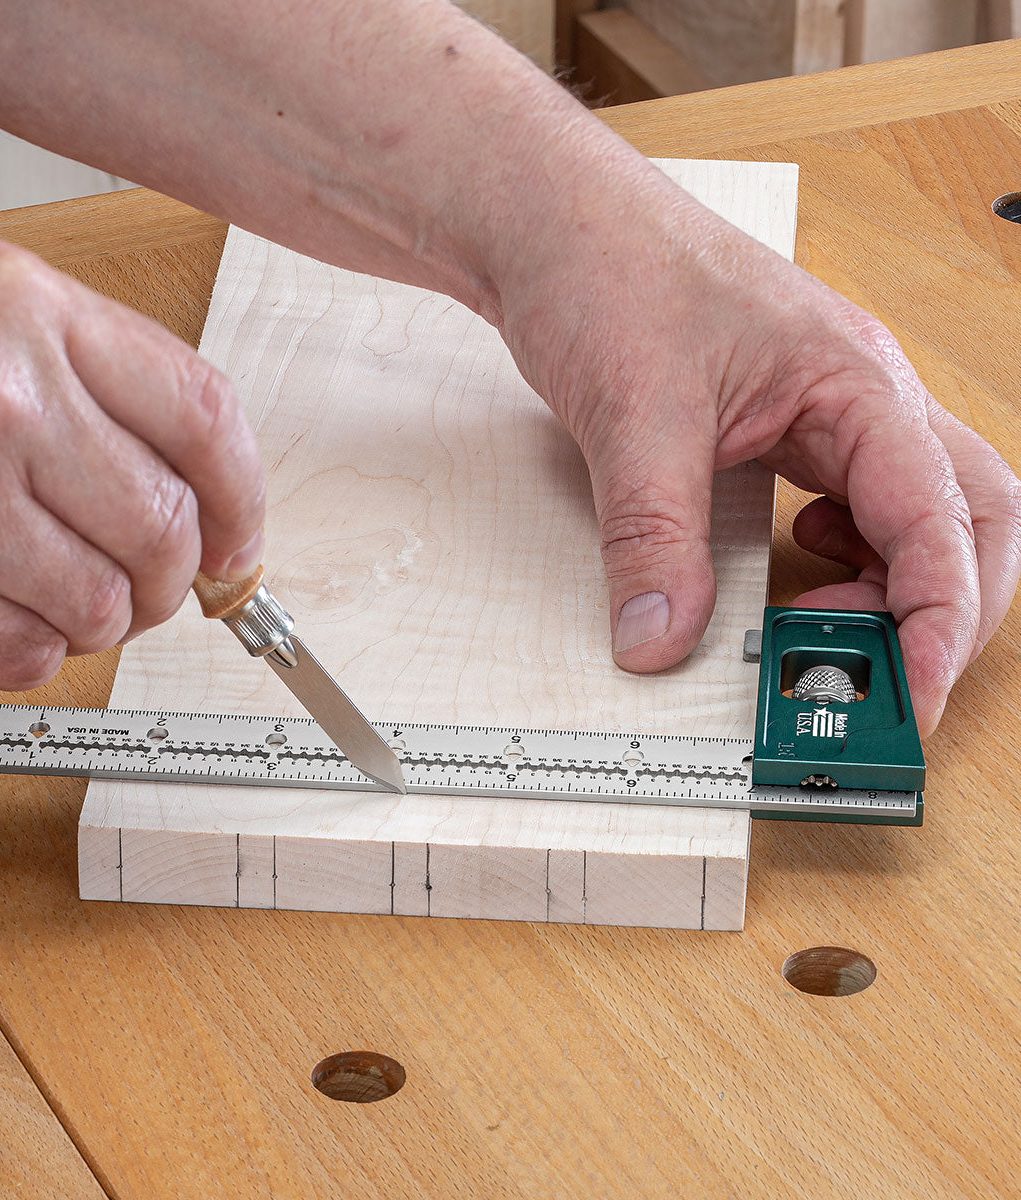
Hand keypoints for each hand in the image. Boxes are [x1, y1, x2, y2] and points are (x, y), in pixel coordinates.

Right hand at [0, 230, 263, 687]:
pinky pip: (29, 655)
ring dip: (92, 617)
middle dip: (169, 578)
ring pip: (104, 604)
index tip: (238, 537)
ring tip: (43, 588)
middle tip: (145, 584)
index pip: (203, 413)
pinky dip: (25, 651)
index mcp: (26, 311)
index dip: (242, 493)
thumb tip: (194, 474)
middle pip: (166, 527)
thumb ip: (79, 372)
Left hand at [495, 156, 1020, 735]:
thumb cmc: (608, 273)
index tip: (912, 694)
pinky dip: (840, 555)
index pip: (943, 515)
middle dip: (944, 607)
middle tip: (886, 682)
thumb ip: (652, 538)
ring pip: (914, 511)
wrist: (553, 224)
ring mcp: (826, 408)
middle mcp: (860, 396)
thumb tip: (660, 639)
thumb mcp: (635, 417)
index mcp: (855, 382)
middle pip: (966, 515)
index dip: (942, 616)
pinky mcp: (781, 423)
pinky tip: (793, 568)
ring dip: (891, 585)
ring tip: (820, 629)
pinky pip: (848, 501)